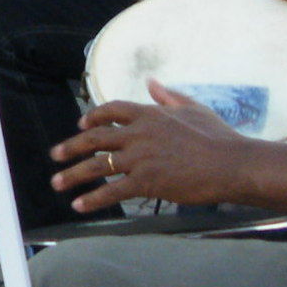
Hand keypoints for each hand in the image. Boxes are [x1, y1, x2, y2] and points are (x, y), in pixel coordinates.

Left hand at [50, 81, 251, 212]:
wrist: (231, 164)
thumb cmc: (218, 137)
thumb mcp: (193, 108)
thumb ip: (168, 96)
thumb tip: (152, 82)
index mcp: (150, 114)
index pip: (111, 110)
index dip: (92, 117)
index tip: (80, 124)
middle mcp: (139, 134)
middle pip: (96, 138)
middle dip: (71, 147)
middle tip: (55, 155)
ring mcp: (141, 158)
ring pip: (97, 165)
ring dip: (73, 175)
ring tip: (58, 182)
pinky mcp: (147, 182)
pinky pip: (112, 191)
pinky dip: (93, 199)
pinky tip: (79, 205)